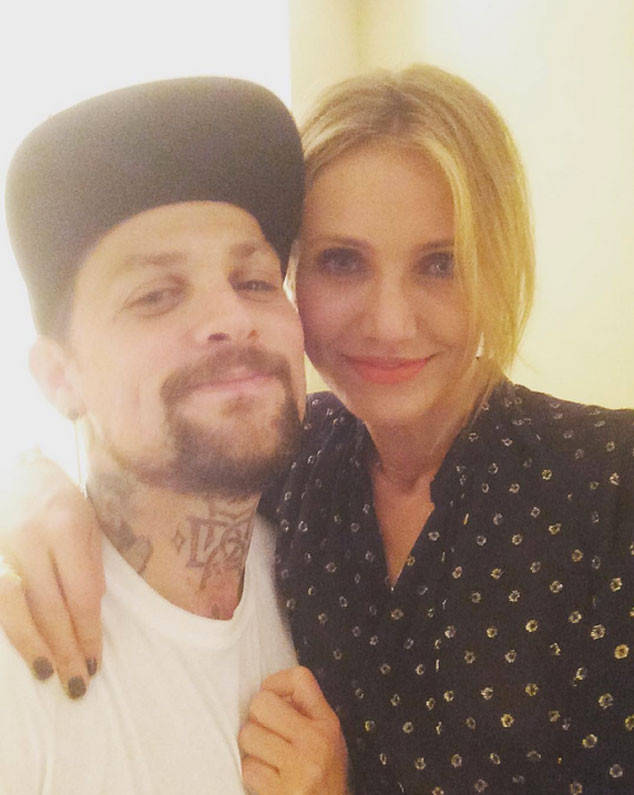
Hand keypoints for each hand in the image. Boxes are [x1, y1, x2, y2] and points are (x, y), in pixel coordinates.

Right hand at [0, 452, 103, 696]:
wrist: (12, 471)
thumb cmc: (57, 498)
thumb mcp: (87, 520)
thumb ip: (89, 564)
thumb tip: (90, 613)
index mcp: (67, 526)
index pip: (82, 593)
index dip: (89, 632)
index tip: (95, 661)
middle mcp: (30, 537)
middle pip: (49, 606)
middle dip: (65, 648)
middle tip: (77, 682)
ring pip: (13, 607)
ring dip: (32, 645)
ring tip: (48, 673)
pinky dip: (6, 627)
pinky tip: (20, 644)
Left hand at [239, 665, 348, 794]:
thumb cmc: (324, 778)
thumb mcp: (327, 739)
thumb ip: (306, 712)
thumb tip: (270, 689)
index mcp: (327, 724)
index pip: (299, 678)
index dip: (276, 682)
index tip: (272, 696)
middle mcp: (315, 742)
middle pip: (262, 703)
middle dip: (256, 719)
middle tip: (266, 734)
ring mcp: (299, 767)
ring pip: (248, 735)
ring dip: (252, 750)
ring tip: (268, 760)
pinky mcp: (282, 791)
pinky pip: (249, 769)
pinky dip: (253, 776)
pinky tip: (269, 781)